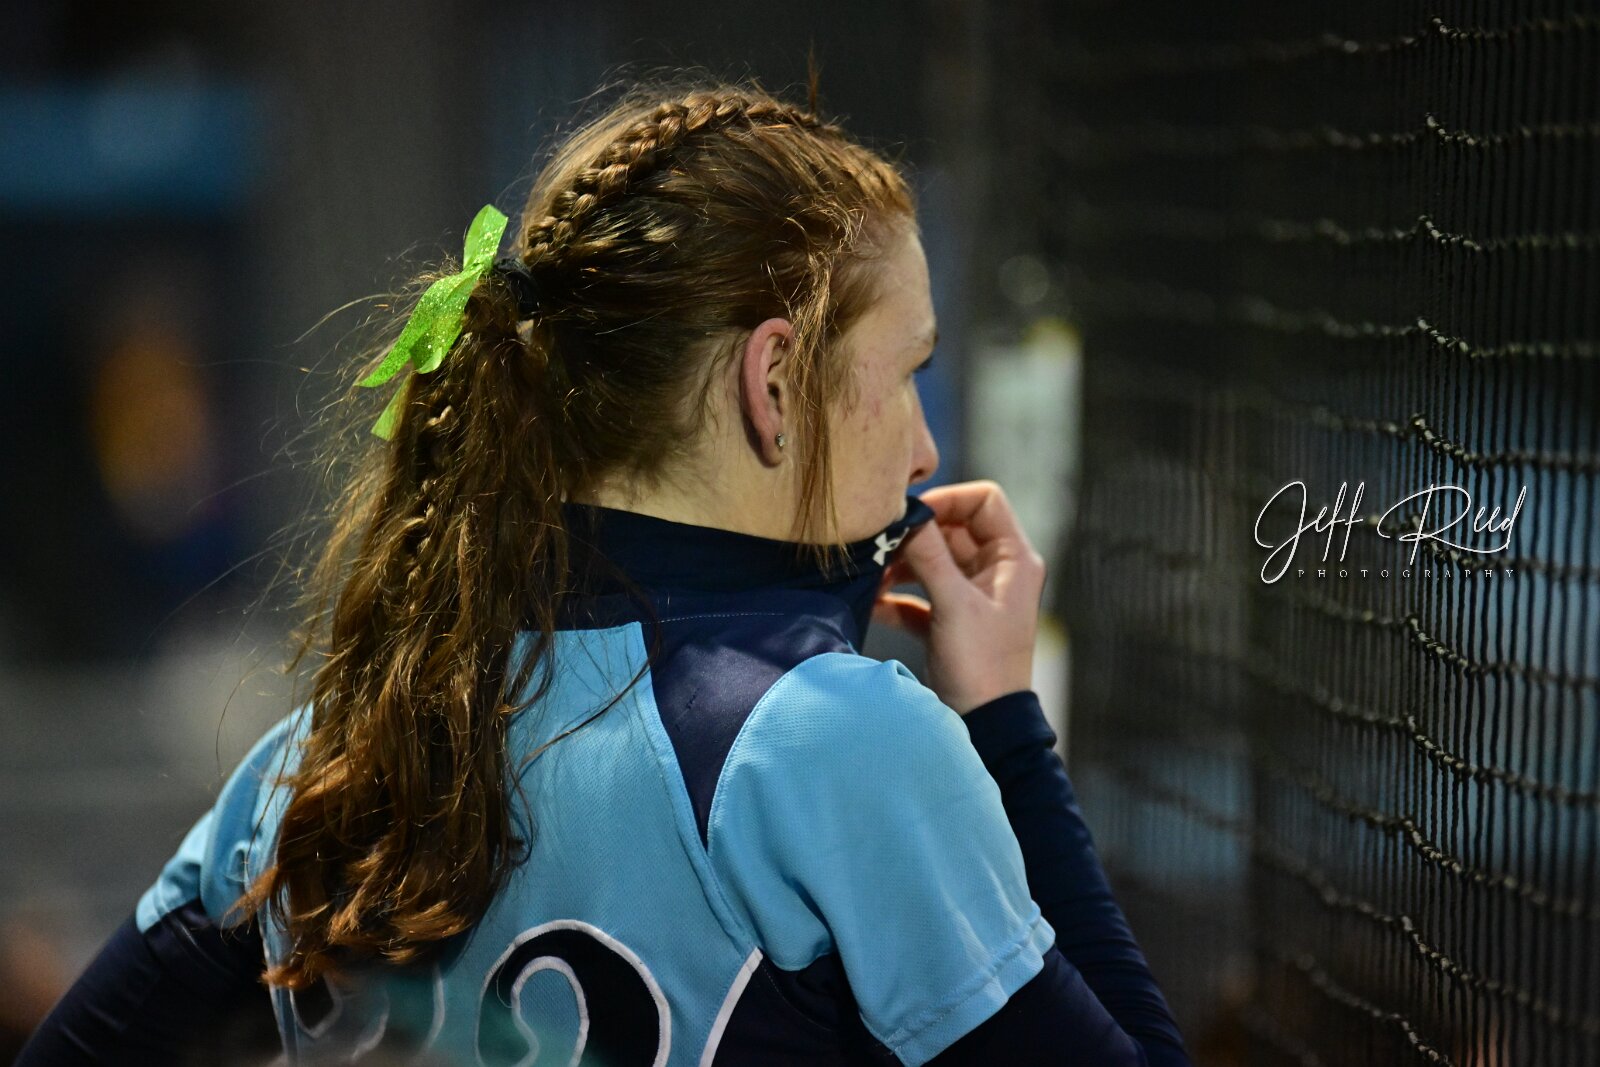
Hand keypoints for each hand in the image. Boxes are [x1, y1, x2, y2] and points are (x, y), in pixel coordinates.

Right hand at [872, 480, 1045, 714]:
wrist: (985, 725)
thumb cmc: (981, 665)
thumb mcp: (954, 605)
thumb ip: (930, 556)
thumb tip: (907, 515)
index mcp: (1012, 560)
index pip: (985, 501)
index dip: (949, 500)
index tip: (912, 513)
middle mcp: (995, 572)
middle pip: (952, 529)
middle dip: (915, 536)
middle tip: (880, 542)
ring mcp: (972, 596)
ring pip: (932, 561)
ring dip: (901, 566)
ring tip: (871, 575)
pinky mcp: (950, 619)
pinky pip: (920, 594)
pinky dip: (897, 597)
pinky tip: (873, 604)